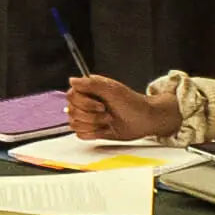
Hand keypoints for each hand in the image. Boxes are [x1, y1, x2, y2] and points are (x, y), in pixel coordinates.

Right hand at [66, 75, 183, 141]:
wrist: (144, 120)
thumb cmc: (132, 103)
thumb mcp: (112, 89)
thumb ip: (90, 84)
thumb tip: (72, 80)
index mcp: (89, 90)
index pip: (71, 96)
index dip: (84, 103)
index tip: (101, 104)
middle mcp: (86, 102)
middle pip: (72, 111)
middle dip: (91, 115)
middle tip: (108, 113)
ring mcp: (88, 116)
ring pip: (75, 123)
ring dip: (93, 124)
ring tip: (108, 120)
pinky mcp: (92, 129)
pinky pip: (80, 134)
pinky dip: (92, 133)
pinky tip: (104, 129)